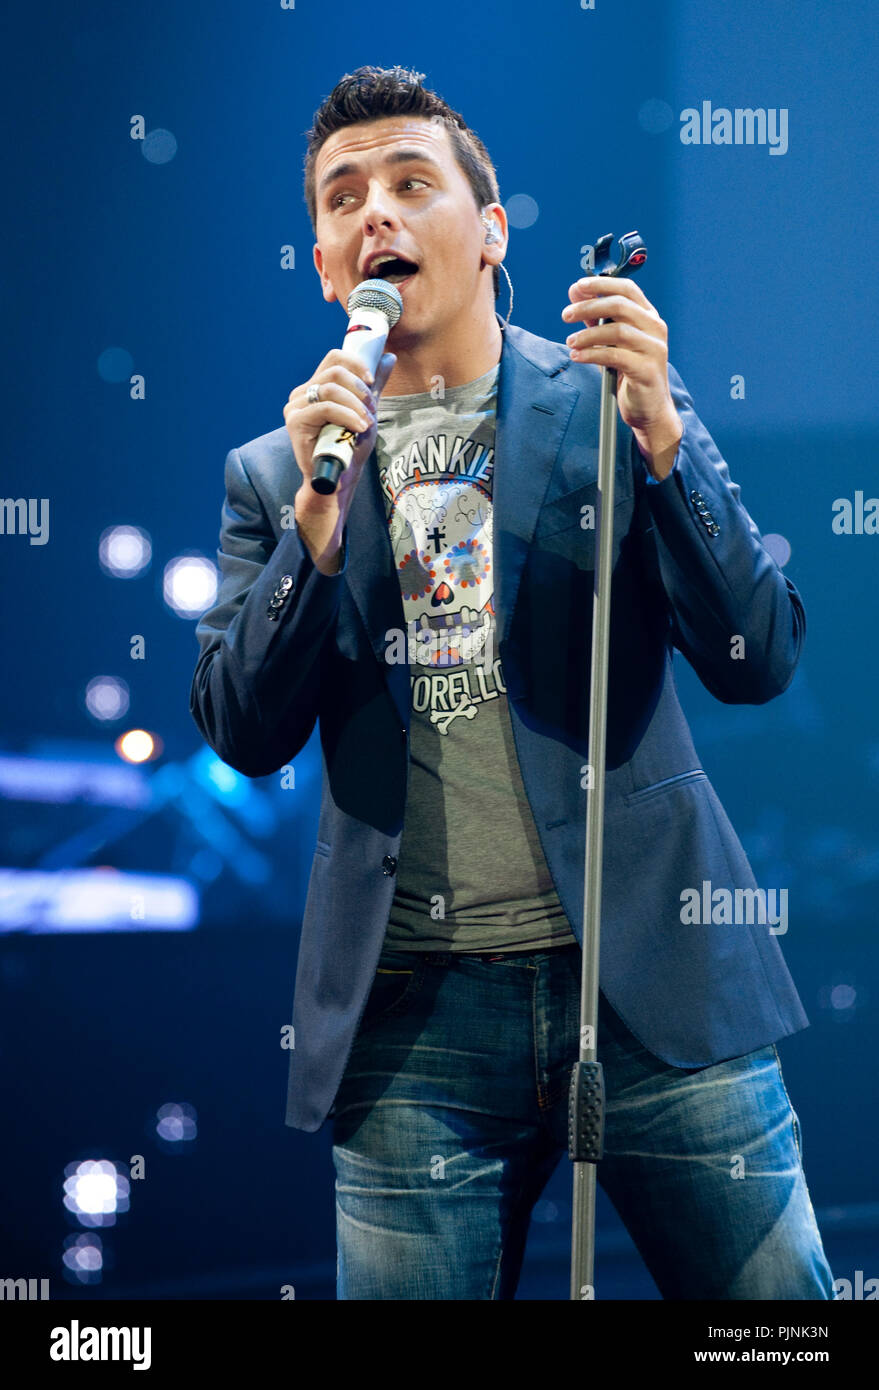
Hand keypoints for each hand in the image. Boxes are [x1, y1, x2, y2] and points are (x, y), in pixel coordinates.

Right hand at [284, 348, 396, 505]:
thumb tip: (389, 358)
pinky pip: (326, 408)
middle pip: (334, 371)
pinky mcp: (295, 421)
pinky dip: (347, 416)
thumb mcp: (366, 410)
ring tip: (365, 424)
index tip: (371, 381)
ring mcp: (295, 407)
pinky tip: (358, 429)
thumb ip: (373, 384)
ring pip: (331, 389)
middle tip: (369, 410)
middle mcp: (301, 394)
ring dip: (355, 405)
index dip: (356, 364)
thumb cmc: (349, 447)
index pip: (334, 358)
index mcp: (315, 387)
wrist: (339, 478)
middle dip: (359, 390)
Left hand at [561, 277, 681, 476]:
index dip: (601, 284)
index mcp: (648, 317)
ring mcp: (653, 349)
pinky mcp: (646, 370)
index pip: (627, 289)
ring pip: (617, 330)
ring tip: (571, 342)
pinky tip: (577, 356)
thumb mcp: (612, 343)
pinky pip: (614, 356)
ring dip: (588, 334)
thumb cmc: (630, 374)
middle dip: (588, 307)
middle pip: (619, 306)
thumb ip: (597, 319)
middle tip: (566, 315)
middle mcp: (655, 329)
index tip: (578, 286)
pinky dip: (591, 354)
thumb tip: (577, 295)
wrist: (649, 409)